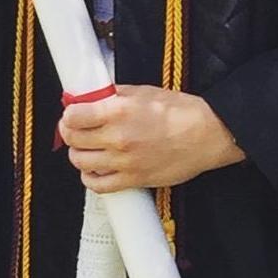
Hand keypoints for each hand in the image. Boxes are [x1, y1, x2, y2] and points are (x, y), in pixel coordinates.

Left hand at [57, 85, 244, 192]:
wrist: (208, 135)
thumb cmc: (181, 112)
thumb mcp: (144, 92)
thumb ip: (114, 95)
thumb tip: (90, 97)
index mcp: (118, 111)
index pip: (73, 116)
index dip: (69, 114)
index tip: (73, 114)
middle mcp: (118, 138)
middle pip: (73, 140)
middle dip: (71, 133)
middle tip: (77, 129)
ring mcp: (124, 162)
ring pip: (81, 163)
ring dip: (79, 154)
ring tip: (87, 148)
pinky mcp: (133, 180)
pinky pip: (98, 186)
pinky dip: (91, 178)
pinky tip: (96, 169)